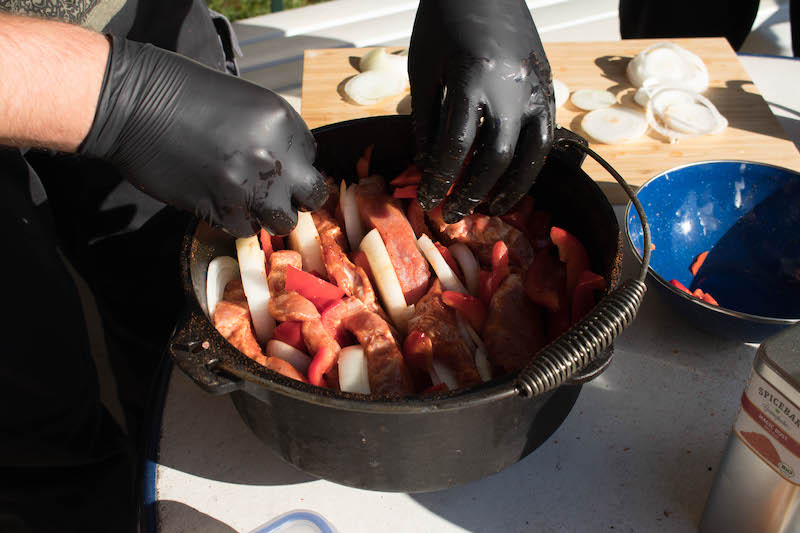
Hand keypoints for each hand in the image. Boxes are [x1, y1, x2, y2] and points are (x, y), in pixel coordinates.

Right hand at [80, 36, 326, 236]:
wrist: (135, 105)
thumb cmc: (183, 93)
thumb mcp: (246, 103)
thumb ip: (272, 133)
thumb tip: (285, 162)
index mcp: (283, 122)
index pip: (310, 157)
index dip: (294, 166)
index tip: (278, 168)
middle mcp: (276, 157)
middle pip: (312, 195)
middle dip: (296, 197)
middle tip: (274, 192)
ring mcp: (251, 187)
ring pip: (283, 221)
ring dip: (267, 214)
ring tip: (246, 200)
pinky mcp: (223, 210)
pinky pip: (246, 230)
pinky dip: (237, 222)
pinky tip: (221, 203)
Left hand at [409, 0, 553, 222]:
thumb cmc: (444, 20)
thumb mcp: (424, 68)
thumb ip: (426, 121)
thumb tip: (429, 166)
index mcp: (473, 77)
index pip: (456, 147)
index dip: (440, 180)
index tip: (428, 199)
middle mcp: (511, 86)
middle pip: (496, 158)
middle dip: (472, 192)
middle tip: (453, 213)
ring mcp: (536, 86)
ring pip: (532, 153)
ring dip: (512, 187)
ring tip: (492, 207)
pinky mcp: (548, 84)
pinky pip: (546, 134)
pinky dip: (531, 162)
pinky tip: (515, 177)